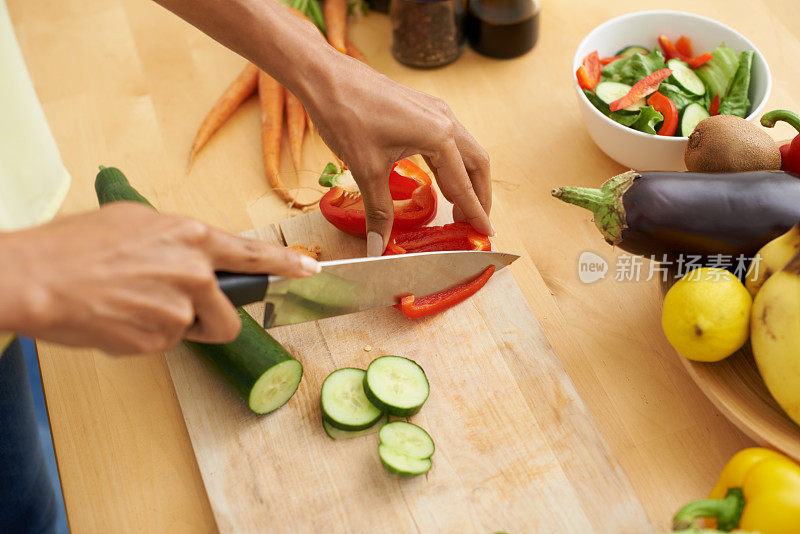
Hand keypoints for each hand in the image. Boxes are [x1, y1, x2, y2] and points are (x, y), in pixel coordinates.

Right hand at [0, 202, 318, 354]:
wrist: (36, 277)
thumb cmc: (75, 246)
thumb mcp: (136, 223)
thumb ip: (177, 240)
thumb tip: (193, 255)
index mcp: (191, 237)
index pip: (253, 254)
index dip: (285, 265)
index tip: (310, 271)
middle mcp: (195, 272)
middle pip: (227, 316)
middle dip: (208, 321)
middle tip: (173, 311)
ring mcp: (178, 309)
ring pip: (189, 332)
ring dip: (168, 328)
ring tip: (129, 305)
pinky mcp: (158, 340)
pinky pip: (160, 345)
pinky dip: (141, 338)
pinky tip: (114, 318)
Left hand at [302, 54, 492, 254]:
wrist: (326, 77)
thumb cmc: (346, 116)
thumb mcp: (366, 170)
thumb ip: (379, 211)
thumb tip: (378, 246)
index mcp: (439, 135)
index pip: (464, 184)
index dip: (475, 212)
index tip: (486, 233)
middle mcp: (445, 120)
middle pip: (476, 164)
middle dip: (479, 196)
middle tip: (474, 224)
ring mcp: (435, 111)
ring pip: (464, 150)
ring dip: (466, 179)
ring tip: (461, 206)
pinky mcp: (421, 108)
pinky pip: (448, 140)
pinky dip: (451, 164)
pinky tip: (440, 179)